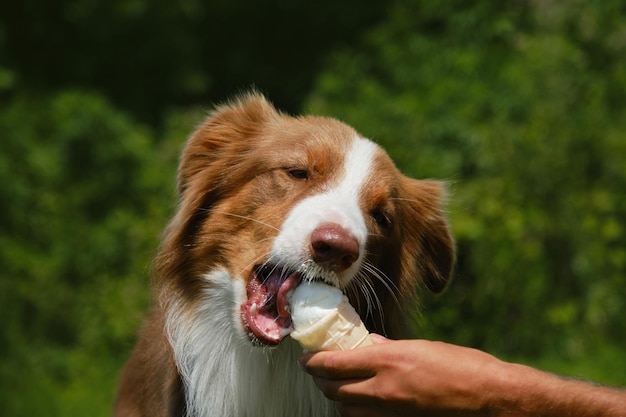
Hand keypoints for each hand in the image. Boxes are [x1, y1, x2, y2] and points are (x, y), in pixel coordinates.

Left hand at [300, 336, 501, 416]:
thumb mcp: (423, 347)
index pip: (334, 364)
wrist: (491, 399)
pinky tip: (360, 404)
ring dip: (337, 398)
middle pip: (334, 389)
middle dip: (320, 380)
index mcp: (388, 360)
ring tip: (337, 387)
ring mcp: (391, 412)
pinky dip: (356, 413)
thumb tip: (370, 345)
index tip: (306, 358)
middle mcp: (384, 389)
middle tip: (317, 372)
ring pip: (346, 409)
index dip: (313, 362)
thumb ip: (391, 348)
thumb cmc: (463, 367)